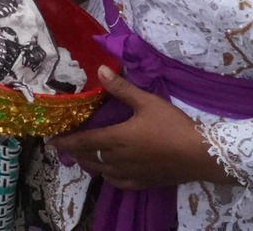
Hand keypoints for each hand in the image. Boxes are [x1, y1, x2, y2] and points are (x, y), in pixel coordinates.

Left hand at [49, 67, 232, 188]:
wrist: (200, 155)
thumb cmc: (172, 125)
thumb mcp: (147, 101)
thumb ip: (122, 88)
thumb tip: (100, 70)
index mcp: (117, 138)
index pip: (84, 141)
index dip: (66, 141)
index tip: (52, 141)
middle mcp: (120, 159)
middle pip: (90, 158)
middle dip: (75, 153)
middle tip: (65, 148)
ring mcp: (132, 173)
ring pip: (102, 172)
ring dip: (90, 164)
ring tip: (83, 158)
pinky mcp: (145, 183)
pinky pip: (119, 183)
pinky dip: (108, 177)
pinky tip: (109, 174)